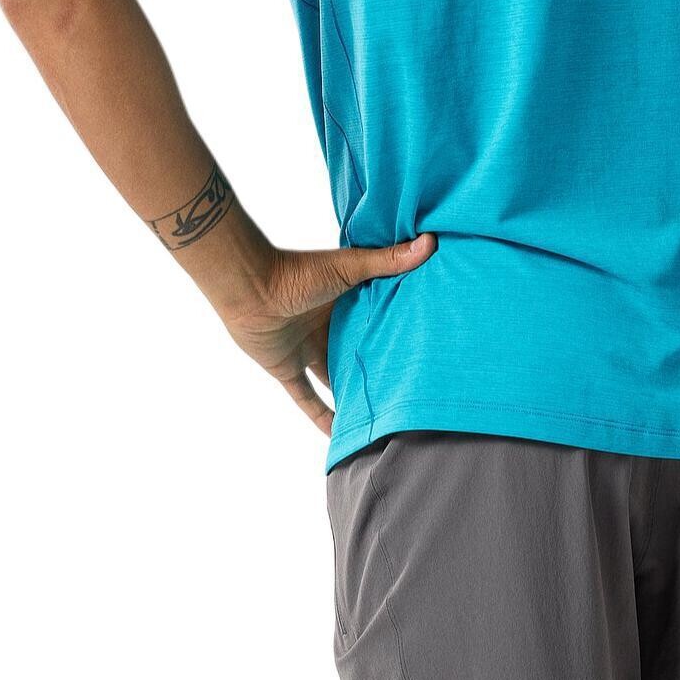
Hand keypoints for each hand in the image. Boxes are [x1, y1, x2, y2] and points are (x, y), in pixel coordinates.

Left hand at [221, 232, 437, 434]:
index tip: (426, 344)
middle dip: (379, 366)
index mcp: (345, 301)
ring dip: (353, 393)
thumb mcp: (349, 267)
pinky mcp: (288, 368)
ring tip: (384, 413)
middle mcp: (328, 326)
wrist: (249, 289)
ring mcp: (308, 349)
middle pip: (358, 351)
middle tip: (411, 386)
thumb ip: (387, 261)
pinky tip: (339, 436)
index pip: (377, 318)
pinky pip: (307, 398)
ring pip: (336, 377)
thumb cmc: (297, 272)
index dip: (399, 330)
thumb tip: (430, 243)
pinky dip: (321, 417)